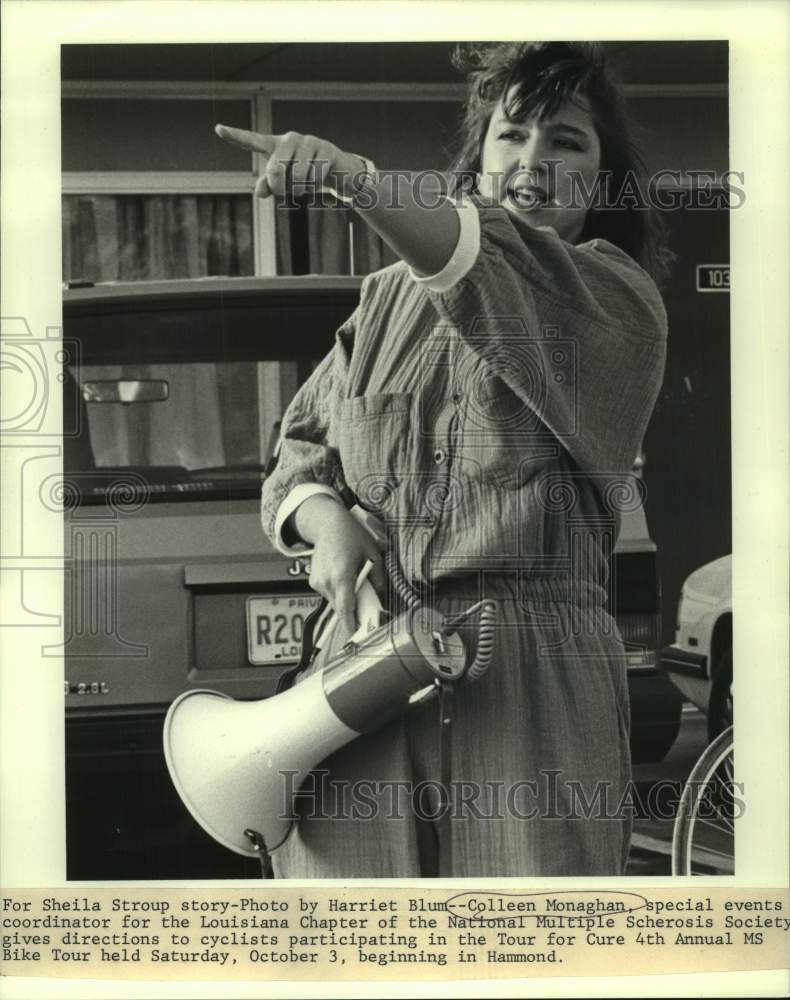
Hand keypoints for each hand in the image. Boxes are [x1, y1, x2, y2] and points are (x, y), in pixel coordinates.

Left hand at [215, 124, 364, 200]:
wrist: (339, 172)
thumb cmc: (307, 176)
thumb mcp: (287, 182)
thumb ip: (269, 186)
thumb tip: (259, 192)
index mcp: (277, 146)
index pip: (253, 140)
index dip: (235, 136)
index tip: (218, 129)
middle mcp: (291, 139)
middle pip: (275, 169)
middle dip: (279, 188)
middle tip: (284, 194)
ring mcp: (310, 142)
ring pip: (297, 176)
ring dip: (300, 190)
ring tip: (306, 186)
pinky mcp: (327, 149)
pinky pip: (315, 177)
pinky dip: (316, 187)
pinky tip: (321, 182)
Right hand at [293, 496, 385, 636]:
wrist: (327, 524)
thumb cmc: (353, 537)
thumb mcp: (373, 554)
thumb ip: (377, 579)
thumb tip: (381, 598)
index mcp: (342, 576)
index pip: (346, 608)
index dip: (351, 624)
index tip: (357, 636)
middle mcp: (326, 582)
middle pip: (341, 608)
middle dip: (353, 612)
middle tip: (367, 611)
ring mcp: (317, 582)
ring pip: (334, 602)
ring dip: (345, 600)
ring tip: (355, 586)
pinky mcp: (313, 581)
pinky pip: (329, 594)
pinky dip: (338, 592)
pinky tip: (344, 577)